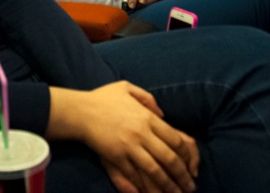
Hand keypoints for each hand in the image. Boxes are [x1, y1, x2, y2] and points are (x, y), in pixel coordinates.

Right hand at [49, 83, 199, 192]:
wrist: (79, 111)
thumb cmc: (102, 98)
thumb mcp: (126, 88)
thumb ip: (148, 98)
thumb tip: (162, 114)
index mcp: (147, 117)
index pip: (175, 139)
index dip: (186, 156)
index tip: (191, 165)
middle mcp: (142, 133)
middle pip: (169, 159)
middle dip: (182, 176)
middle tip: (190, 187)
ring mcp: (129, 147)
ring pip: (155, 171)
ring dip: (168, 185)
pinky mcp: (116, 157)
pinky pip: (135, 175)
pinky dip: (145, 186)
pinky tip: (151, 192)